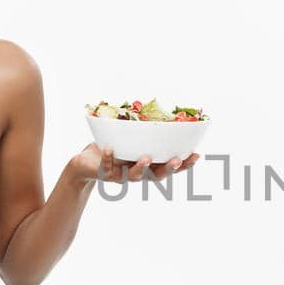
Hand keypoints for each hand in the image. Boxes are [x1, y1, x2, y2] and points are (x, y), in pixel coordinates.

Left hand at [69, 143, 199, 183]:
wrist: (87, 162)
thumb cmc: (113, 146)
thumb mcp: (130, 137)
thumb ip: (144, 130)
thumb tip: (159, 107)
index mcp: (148, 165)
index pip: (170, 166)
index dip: (185, 164)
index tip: (197, 155)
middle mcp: (138, 173)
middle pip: (157, 176)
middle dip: (169, 169)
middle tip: (177, 160)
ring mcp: (122, 176)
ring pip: (135, 177)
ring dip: (142, 168)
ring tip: (146, 158)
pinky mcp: (105, 175)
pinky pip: (107, 168)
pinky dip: (109, 158)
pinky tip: (109, 148)